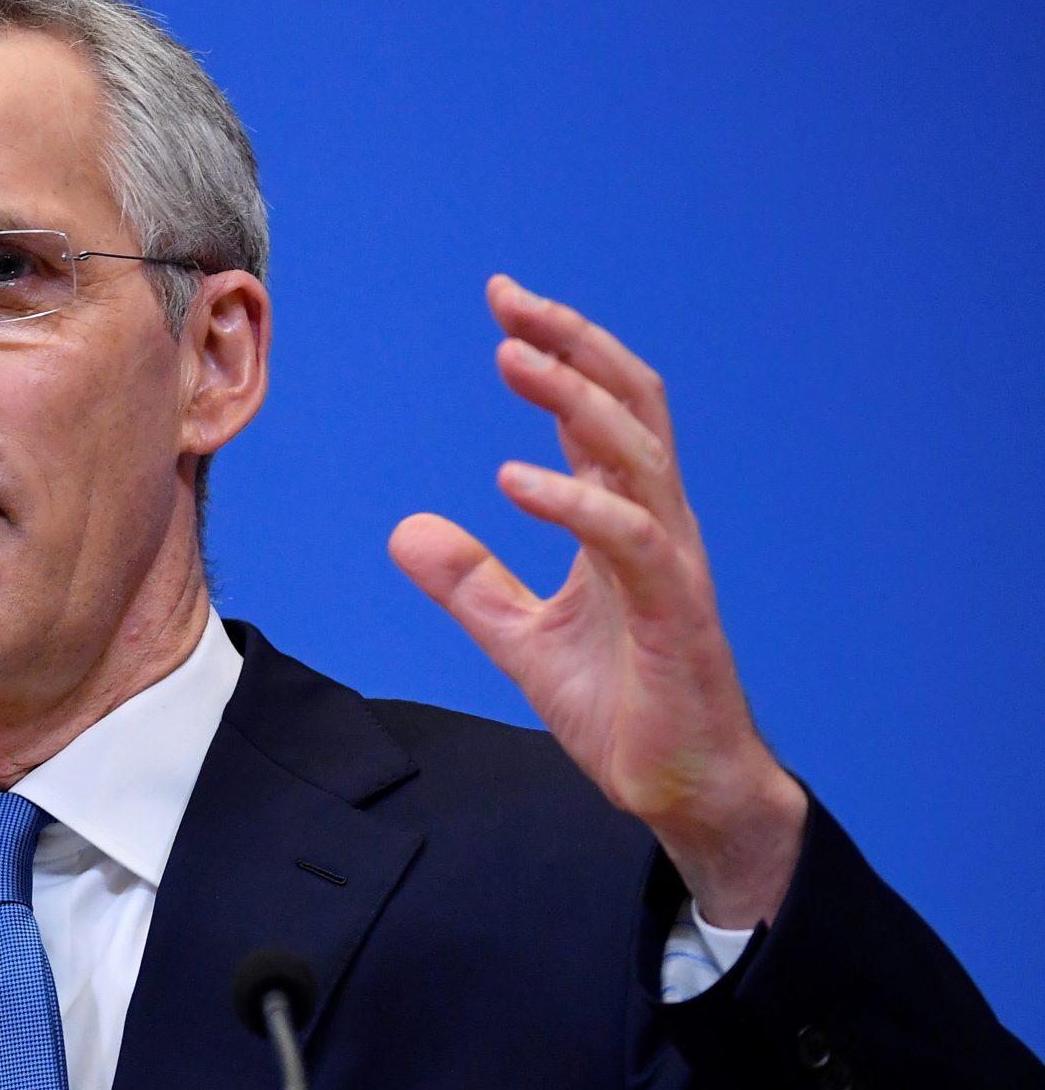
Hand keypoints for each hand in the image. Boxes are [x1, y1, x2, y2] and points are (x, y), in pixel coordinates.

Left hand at [388, 277, 805, 927]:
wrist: (683, 789)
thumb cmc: (624, 708)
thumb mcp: (520, 640)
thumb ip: (471, 584)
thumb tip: (407, 531)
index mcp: (624, 522)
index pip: (598, 415)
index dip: (559, 354)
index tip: (504, 305)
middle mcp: (656, 526)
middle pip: (629, 406)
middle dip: (574, 345)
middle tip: (512, 300)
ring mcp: (672, 564)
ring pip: (635, 453)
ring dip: (574, 399)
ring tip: (512, 357)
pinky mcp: (676, 613)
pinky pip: (630, 538)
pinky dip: (576, 501)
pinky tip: (516, 480)